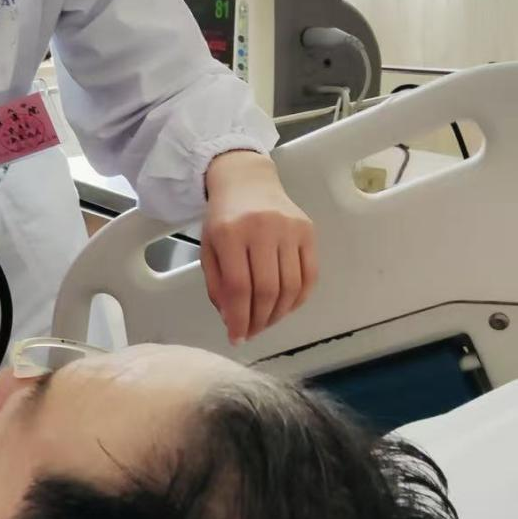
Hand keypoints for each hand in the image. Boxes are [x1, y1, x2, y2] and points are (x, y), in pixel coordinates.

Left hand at [201, 152, 317, 343]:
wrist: (247, 181)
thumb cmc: (223, 218)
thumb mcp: (209, 249)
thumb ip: (217, 285)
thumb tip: (233, 321)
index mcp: (230, 233)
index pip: (240, 287)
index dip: (239, 319)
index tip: (236, 337)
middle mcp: (263, 229)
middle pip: (268, 290)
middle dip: (259, 320)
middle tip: (251, 332)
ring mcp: (289, 229)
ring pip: (291, 286)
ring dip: (279, 314)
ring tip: (266, 322)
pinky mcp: (308, 231)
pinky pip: (309, 275)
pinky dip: (298, 299)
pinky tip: (285, 307)